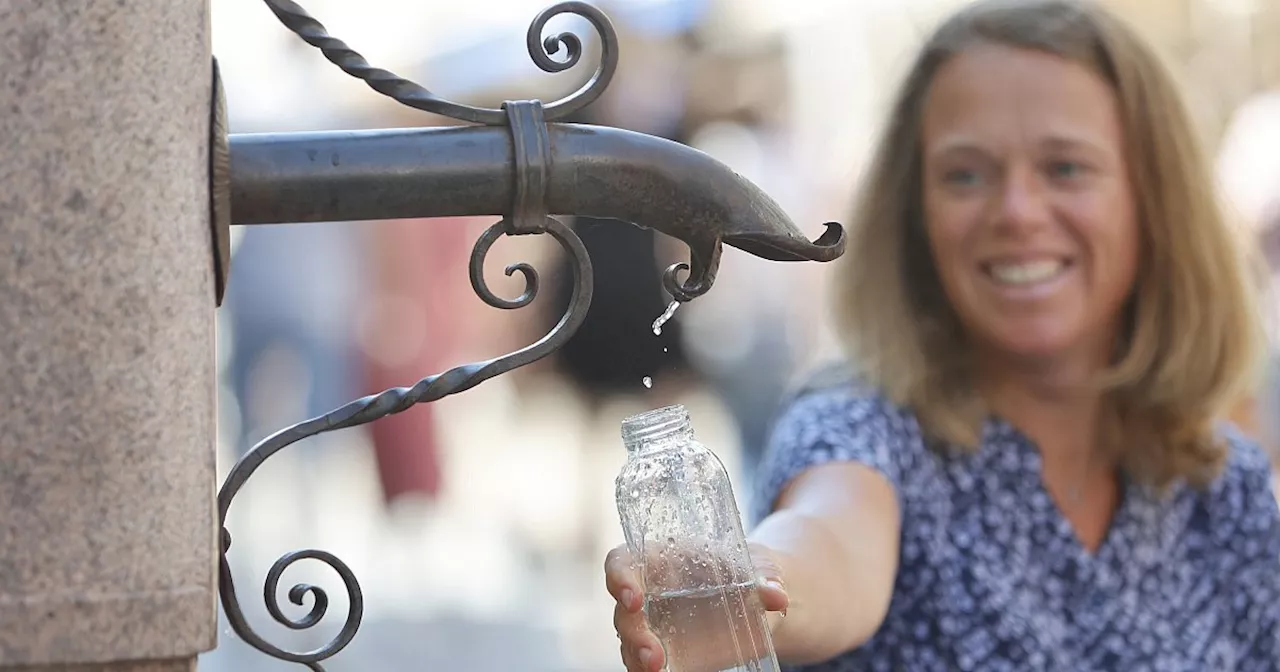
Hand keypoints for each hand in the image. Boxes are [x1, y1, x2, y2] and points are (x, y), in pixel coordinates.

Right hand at [604, 541, 789, 671]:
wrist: (758, 598)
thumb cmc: (749, 570)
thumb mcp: (758, 567)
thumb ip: (765, 578)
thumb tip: (777, 596)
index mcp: (661, 559)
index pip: (622, 562)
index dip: (619, 577)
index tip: (633, 598)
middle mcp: (649, 592)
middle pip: (624, 611)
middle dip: (634, 633)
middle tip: (653, 655)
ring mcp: (653, 624)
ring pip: (629, 642)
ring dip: (637, 658)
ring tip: (657, 671)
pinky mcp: (664, 651)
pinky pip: (645, 663)